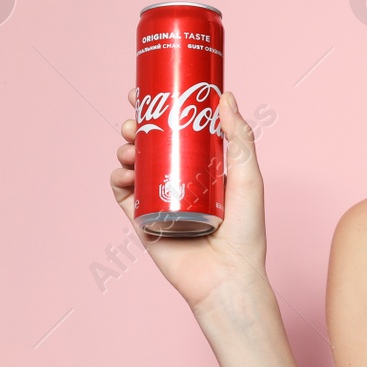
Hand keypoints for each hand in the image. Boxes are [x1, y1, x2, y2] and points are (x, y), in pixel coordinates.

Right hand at [110, 87, 270, 313]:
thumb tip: (224, 96)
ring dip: (125, 149)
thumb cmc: (246, 231)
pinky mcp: (143, 222)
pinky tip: (123, 172)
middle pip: (152, 144)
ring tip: (130, 146)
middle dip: (137, 125)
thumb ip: (239, 138)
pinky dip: (117, 179)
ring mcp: (159, 200)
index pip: (179, 130)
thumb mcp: (249, 177)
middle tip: (134, 119)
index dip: (162, 108)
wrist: (228, 277)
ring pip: (134, 165)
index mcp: (204, 167)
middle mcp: (180, 180)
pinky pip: (123, 196)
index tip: (150, 88)